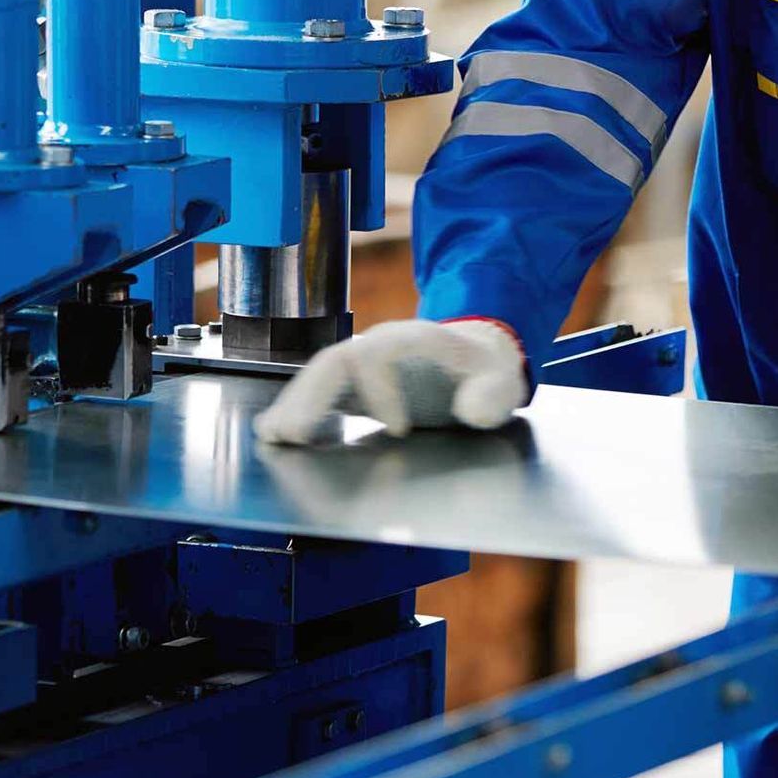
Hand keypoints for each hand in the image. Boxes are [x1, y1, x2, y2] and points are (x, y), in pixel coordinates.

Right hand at [253, 318, 529, 444]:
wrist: (476, 360)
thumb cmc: (488, 372)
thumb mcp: (503, 382)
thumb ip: (493, 395)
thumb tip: (472, 411)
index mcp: (415, 340)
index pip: (380, 353)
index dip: (381, 390)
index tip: (399, 430)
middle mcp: (380, 346)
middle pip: (335, 360)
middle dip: (312, 396)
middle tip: (296, 434)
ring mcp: (364, 365)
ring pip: (318, 375)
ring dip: (295, 405)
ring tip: (274, 437)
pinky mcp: (355, 386)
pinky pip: (318, 393)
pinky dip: (296, 412)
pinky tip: (273, 434)